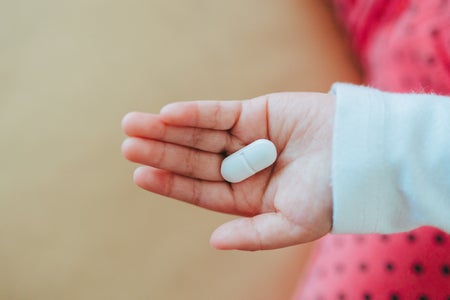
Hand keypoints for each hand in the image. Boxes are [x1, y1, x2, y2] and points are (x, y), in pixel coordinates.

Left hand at [121, 92, 334, 249]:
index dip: (170, 183)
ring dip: (167, 129)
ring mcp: (247, 138)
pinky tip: (168, 113)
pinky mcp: (256, 112)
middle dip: (161, 152)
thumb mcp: (292, 225)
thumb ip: (253, 234)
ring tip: (134, 125)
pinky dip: (194, 112)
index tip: (140, 175)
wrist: (364, 156)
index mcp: (247, 198)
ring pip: (199, 134)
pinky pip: (219, 112)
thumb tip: (214, 241)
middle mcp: (242, 168)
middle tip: (127, 146)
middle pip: (193, 160)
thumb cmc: (332, 196)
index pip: (200, 190)